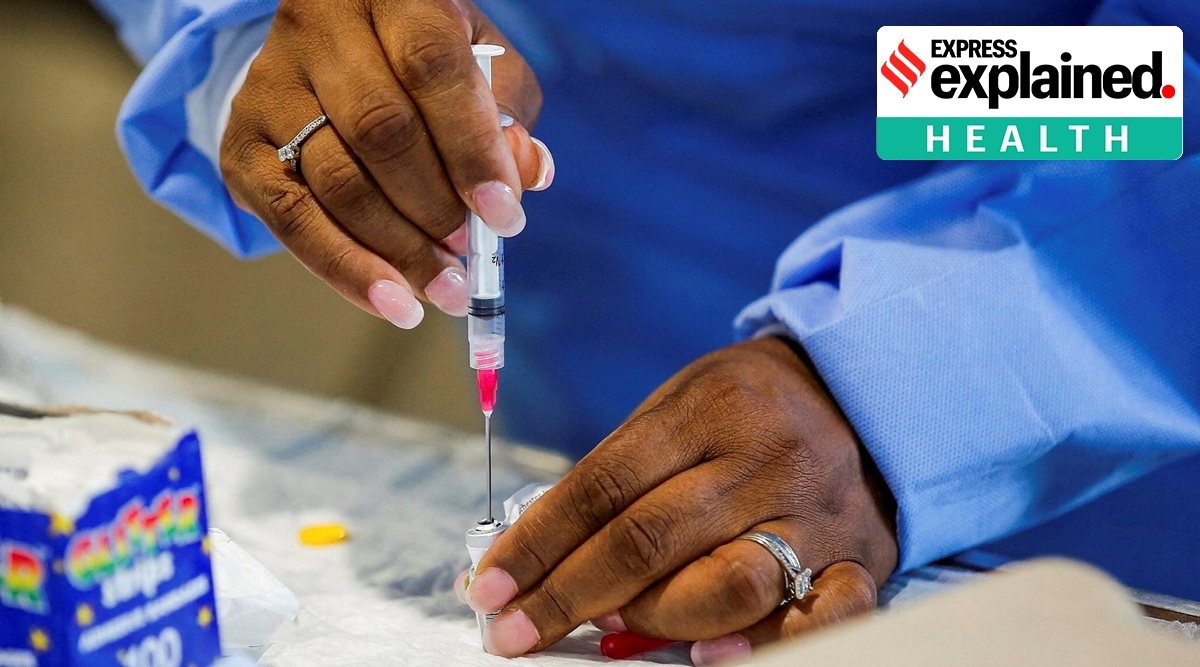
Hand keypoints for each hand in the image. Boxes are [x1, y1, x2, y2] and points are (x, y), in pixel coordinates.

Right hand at [220, 0, 549, 327]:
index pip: (432, 68)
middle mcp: (321, 29)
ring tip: (443, 288)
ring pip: (334, 179)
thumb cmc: (422, 61)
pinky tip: (389, 301)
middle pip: (380, 131)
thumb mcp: (479, 64)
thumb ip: (507, 114)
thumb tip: (526, 175)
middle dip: (434, 210)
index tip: (505, 216)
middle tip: (470, 259)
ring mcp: (271, 84)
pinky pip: (288, 217)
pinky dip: (343, 267)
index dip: (471, 150)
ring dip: (395, 249)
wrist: (334, 48)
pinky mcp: (241, 139)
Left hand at [463, 337, 897, 662]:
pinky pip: (824, 616)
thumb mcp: (680, 403)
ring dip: (651, 619)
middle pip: (648, 539)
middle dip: (567, 595)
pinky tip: (712, 657)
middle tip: (514, 631)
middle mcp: (763, 459)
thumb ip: (621, 472)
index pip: (604, 485)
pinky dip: (766, 645)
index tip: (490, 586)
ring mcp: (814, 512)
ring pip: (727, 584)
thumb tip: (545, 553)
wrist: (863, 388)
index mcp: (708, 410)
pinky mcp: (859, 557)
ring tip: (611, 627)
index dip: (538, 542)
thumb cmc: (748, 405)